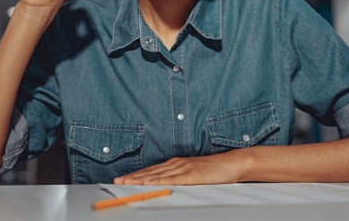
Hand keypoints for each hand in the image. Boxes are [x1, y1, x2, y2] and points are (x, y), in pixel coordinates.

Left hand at [113, 150, 248, 185]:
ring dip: (141, 179)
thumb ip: (181, 177)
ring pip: (158, 175)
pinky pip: (171, 179)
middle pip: (151, 172)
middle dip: (133, 177)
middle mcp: (177, 164)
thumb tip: (168, 185)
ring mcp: (184, 168)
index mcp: (177, 163)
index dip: (137, 175)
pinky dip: (157, 181)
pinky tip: (148, 183)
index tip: (124, 178)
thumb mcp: (194, 174)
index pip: (153, 170)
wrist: (231, 164)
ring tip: (127, 183)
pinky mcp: (191, 175)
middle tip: (118, 181)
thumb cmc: (214, 170)